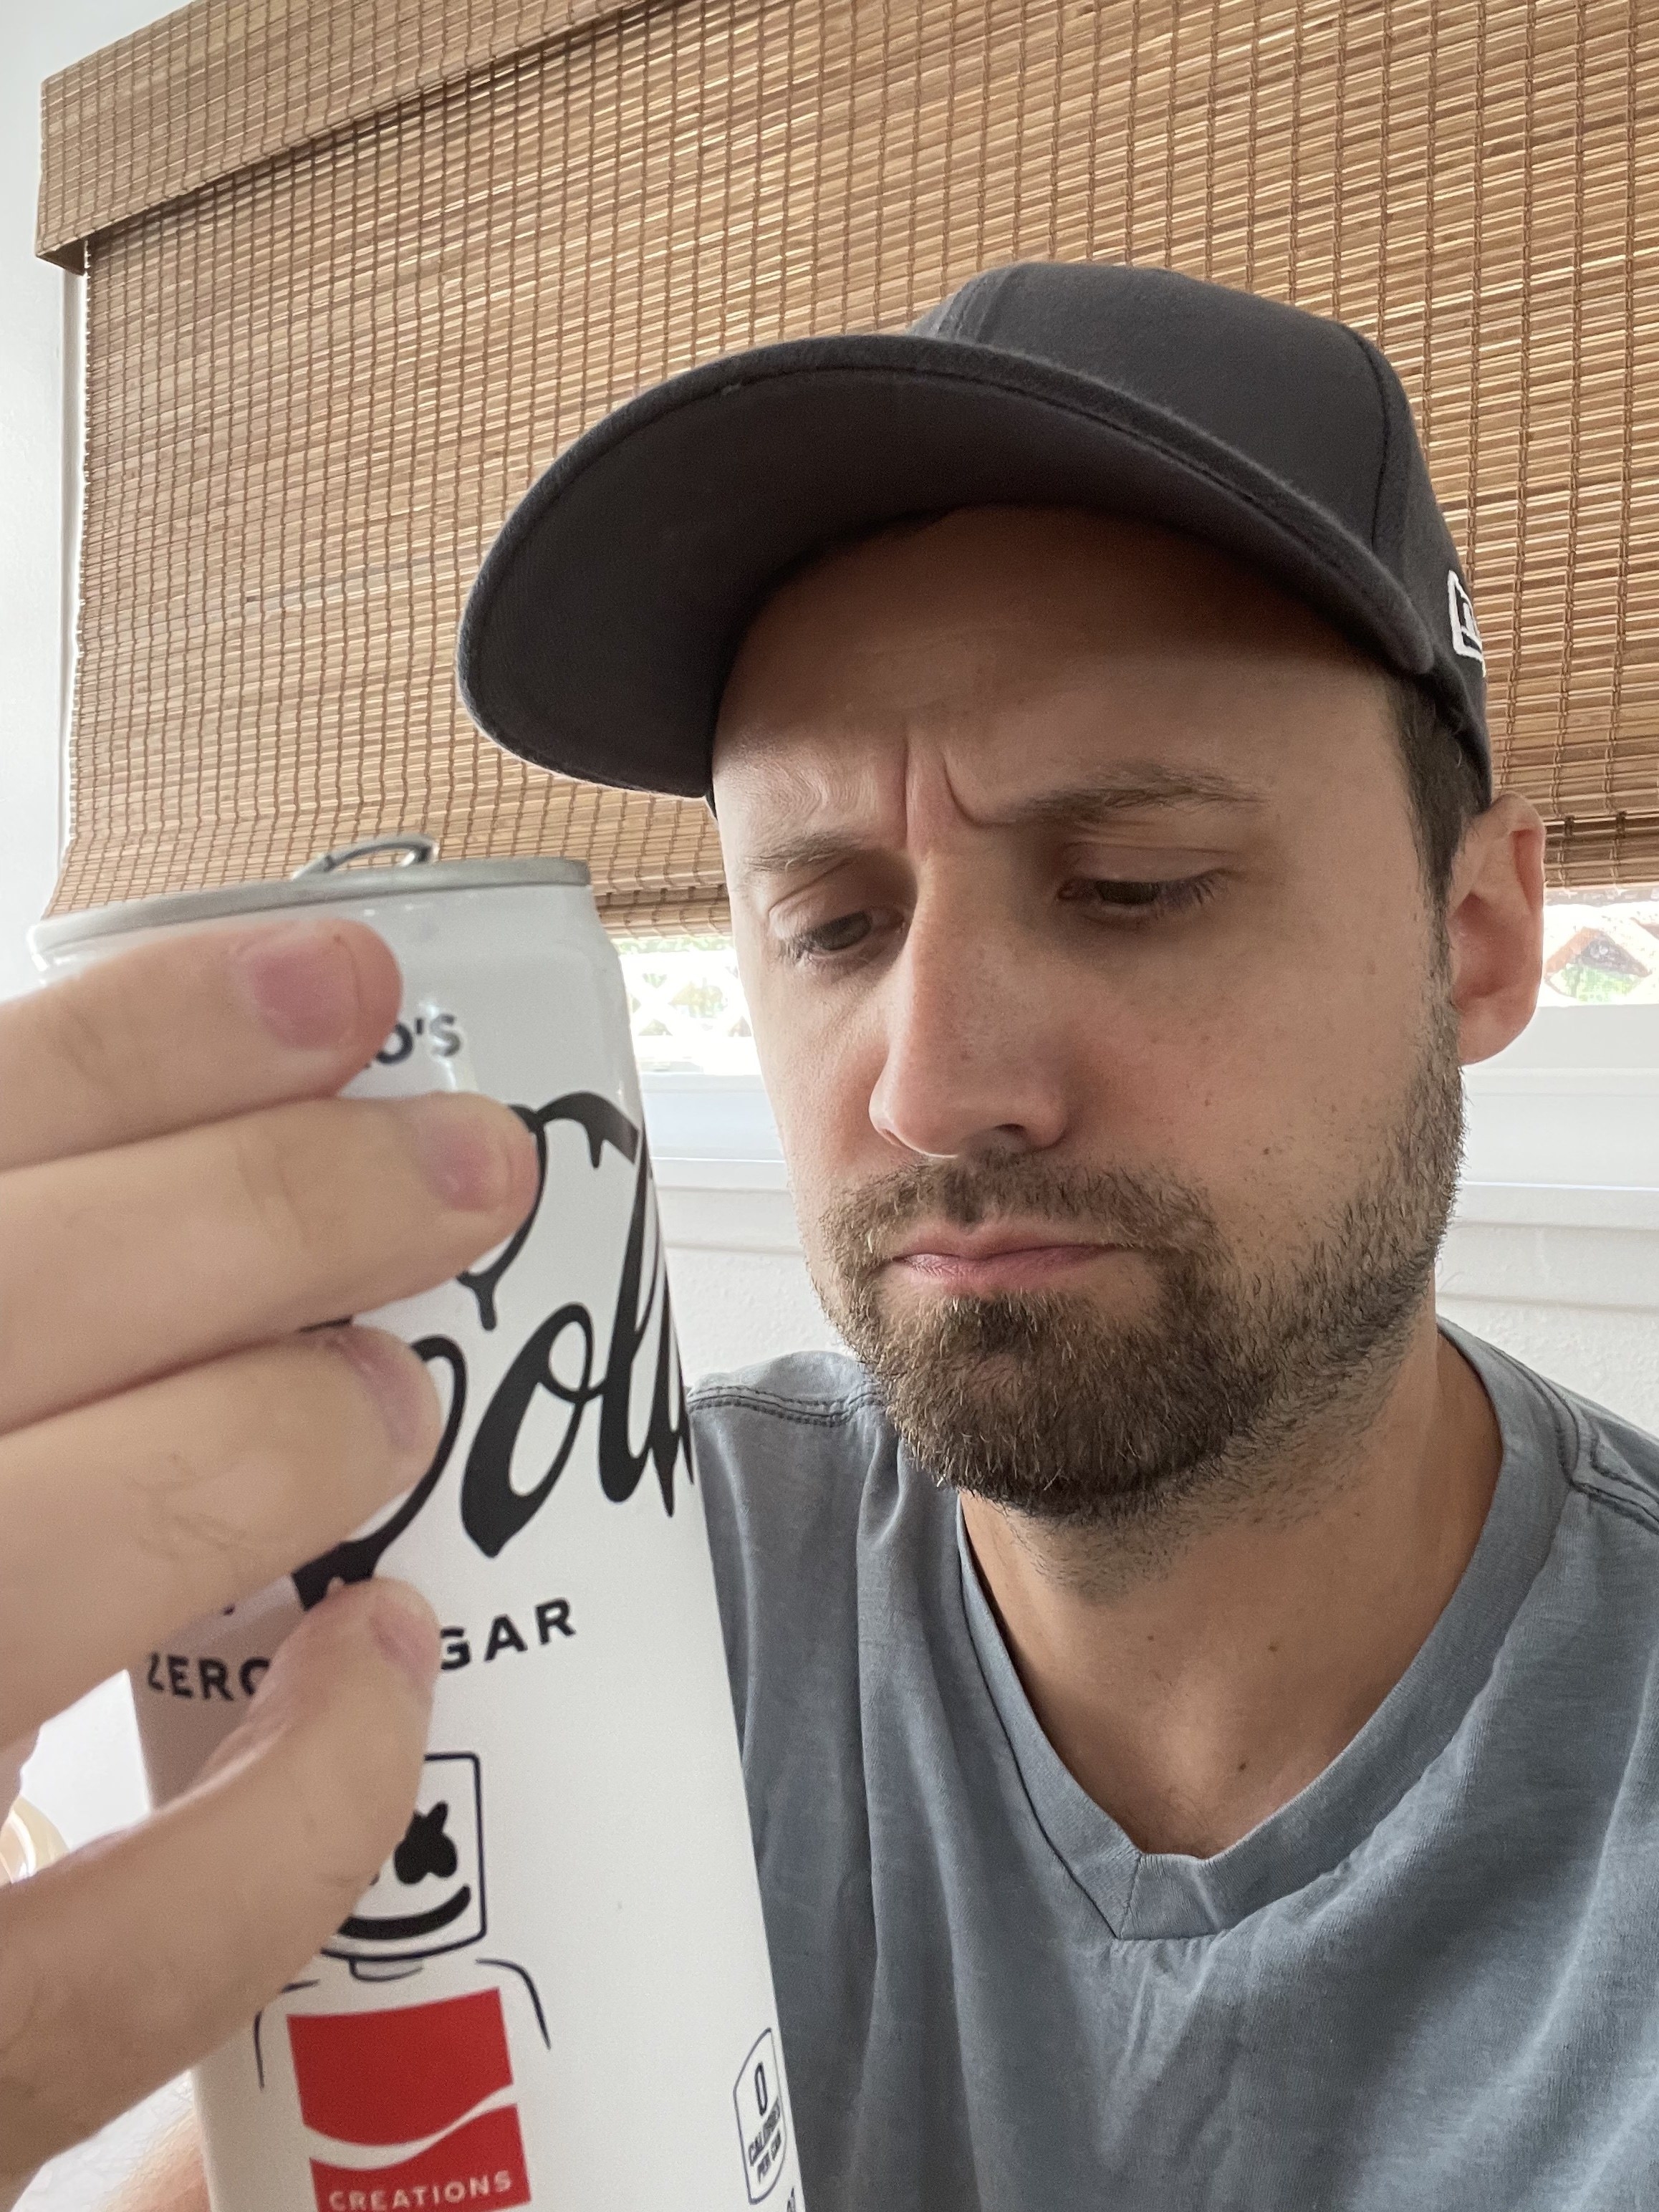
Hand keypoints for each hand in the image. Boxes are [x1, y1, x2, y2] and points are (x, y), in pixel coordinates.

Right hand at [0, 917, 537, 2204]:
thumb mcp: (12, 1412)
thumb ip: (73, 1351)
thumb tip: (234, 1151)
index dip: (126, 1044)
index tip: (340, 984)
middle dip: (260, 1208)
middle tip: (463, 1169)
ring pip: (14, 1567)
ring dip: (256, 1442)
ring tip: (395, 1399)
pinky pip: (122, 1941)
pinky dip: (294, 1800)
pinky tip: (381, 1673)